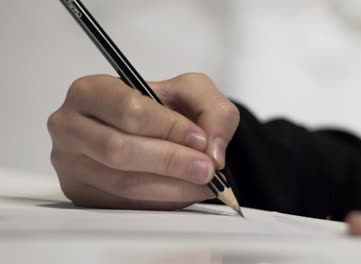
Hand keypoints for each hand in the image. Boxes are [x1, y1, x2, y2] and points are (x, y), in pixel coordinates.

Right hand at [47, 73, 239, 209]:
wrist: (148, 128)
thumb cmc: (161, 107)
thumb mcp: (192, 91)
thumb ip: (213, 110)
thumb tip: (212, 151)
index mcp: (91, 91)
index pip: (128, 110)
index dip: (168, 127)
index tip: (200, 139)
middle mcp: (71, 127)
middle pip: (119, 150)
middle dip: (171, 162)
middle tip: (206, 168)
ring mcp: (71, 164)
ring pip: (123, 184)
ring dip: (171, 187)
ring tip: (202, 182)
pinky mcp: (82, 193)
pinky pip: (124, 205)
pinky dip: (161, 202)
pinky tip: (184, 191)